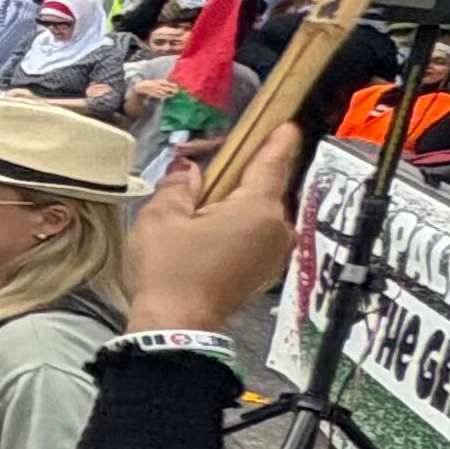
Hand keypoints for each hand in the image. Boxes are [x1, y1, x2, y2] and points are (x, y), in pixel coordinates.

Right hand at [129, 121, 302, 332]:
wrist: (176, 324)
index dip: (278, 141)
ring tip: (202, 201)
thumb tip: (188, 172)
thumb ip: (179, 185)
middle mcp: (276, 229)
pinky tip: (210, 226)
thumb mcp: (162, 217)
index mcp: (256, 209)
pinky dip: (239, 224)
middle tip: (211, 165)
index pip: (272, 164)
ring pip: (260, 212)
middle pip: (265, 188)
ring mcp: (273, 252)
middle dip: (241, 174)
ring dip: (237, 201)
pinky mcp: (263, 270)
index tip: (286, 124)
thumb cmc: (170, 271)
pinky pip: (257, 233)